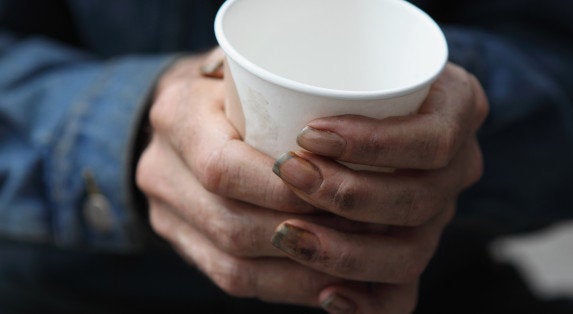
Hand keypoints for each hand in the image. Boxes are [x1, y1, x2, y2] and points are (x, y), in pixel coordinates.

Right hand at [136, 49, 404, 310]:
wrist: (178, 117)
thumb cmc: (228, 88)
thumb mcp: (245, 68)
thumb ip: (278, 80)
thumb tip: (349, 101)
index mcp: (177, 116)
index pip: (224, 166)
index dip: (283, 189)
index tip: (336, 189)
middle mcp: (161, 169)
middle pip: (232, 224)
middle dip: (302, 234)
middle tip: (361, 231)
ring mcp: (165, 213)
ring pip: (233, 264)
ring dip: (298, 269)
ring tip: (352, 262)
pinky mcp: (181, 242)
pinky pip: (230, 279)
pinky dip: (282, 286)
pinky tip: (324, 282)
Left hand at [271, 63, 488, 312]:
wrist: (354, 111)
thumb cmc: (340, 78)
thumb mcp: (337, 58)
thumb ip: (307, 68)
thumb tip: (230, 78)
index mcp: (458, 108)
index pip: (432, 140)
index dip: (374, 145)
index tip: (309, 135)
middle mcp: (458, 166)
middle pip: (419, 200)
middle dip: (348, 195)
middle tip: (289, 174)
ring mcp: (439, 213)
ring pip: (410, 254)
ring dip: (346, 251)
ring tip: (290, 234)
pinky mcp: (411, 248)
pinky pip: (403, 295)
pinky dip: (367, 302)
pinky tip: (328, 295)